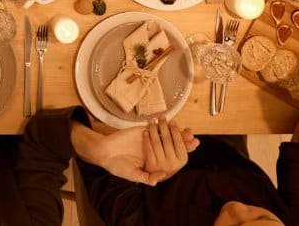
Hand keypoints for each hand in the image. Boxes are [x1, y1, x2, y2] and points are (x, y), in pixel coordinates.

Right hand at [77, 119, 195, 185]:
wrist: (105, 152)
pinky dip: (162, 124)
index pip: (171, 156)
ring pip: (166, 134)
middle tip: (194, 138)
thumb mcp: (133, 175)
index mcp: (154, 162)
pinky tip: (171, 122)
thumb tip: (161, 177)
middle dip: (183, 140)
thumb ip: (146, 177)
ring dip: (177, 131)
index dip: (182, 152)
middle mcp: (154, 150)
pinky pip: (155, 127)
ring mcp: (149, 140)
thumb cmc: (119, 167)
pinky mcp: (143, 131)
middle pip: (172, 144)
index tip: (193, 147)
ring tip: (187, 131)